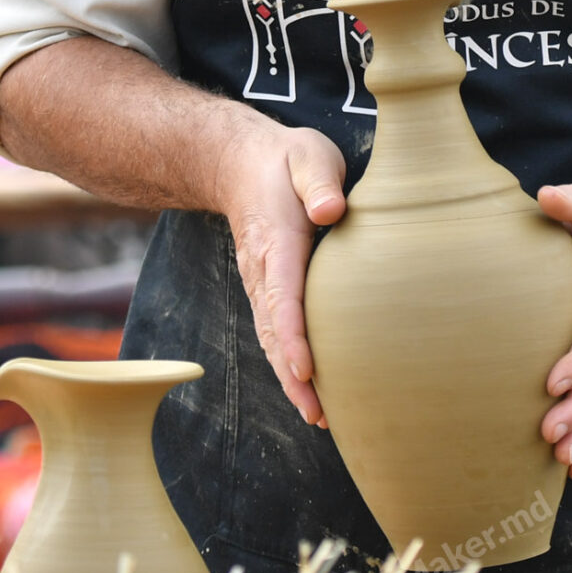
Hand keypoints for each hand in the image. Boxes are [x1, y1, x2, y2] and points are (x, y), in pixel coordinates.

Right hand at [216, 121, 348, 426]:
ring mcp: (259, 284)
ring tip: (318, 417)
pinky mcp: (266, 290)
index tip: (307, 370)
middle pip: (273, 332)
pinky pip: (273, 333)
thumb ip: (319, 180)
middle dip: (292, 376)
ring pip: (270, 339)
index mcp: (276, 241)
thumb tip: (330, 211)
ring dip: (290, 380)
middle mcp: (262, 270)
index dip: (294, 336)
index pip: (283, 295)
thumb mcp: (308, 155)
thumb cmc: (287, 162)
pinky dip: (287, 365)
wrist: (240, 163)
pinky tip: (310, 392)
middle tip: (318, 415)